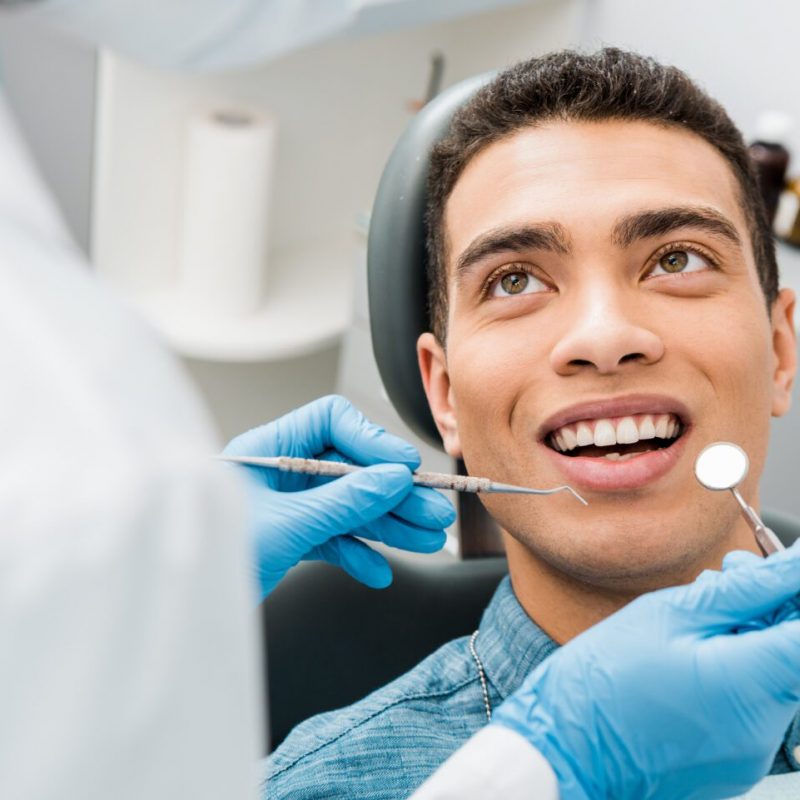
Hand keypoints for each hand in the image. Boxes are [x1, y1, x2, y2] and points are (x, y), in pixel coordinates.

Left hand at [223, 395, 455, 599]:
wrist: (184, 610)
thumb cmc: (213, 557)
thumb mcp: (287, 524)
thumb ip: (344, 501)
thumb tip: (393, 479)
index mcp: (268, 449)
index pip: (331, 423)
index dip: (372, 441)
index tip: (404, 468)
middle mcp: (281, 473)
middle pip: (350, 470)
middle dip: (393, 493)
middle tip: (432, 512)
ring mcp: (287, 506)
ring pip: (349, 506)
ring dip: (388, 524)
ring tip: (425, 539)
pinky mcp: (290, 539)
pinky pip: (334, 538)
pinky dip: (357, 554)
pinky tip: (378, 570)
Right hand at [492, 544, 799, 799]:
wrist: (566, 749)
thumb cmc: (603, 681)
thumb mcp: (668, 615)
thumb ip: (741, 591)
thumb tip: (789, 568)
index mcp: (749, 686)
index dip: (794, 594)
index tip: (778, 573)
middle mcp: (764, 729)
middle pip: (792, 651)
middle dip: (770, 606)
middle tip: (728, 574)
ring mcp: (751, 751)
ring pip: (772, 675)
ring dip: (748, 635)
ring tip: (698, 611)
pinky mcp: (734, 762)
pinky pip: (751, 703)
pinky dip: (733, 668)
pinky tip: (691, 650)